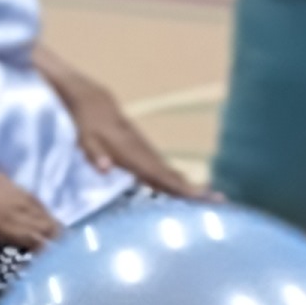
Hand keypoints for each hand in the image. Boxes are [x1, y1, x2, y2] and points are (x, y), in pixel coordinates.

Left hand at [61, 87, 202, 200]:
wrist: (96, 102)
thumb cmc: (87, 124)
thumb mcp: (84, 139)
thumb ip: (94, 153)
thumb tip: (105, 168)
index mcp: (133, 154)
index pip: (160, 174)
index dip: (178, 186)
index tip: (199, 195)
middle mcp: (145, 154)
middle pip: (173, 176)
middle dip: (195, 190)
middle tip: (221, 202)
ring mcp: (146, 153)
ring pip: (172, 173)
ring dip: (192, 186)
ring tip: (214, 199)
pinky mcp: (144, 154)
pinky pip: (164, 171)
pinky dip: (178, 181)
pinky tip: (188, 190)